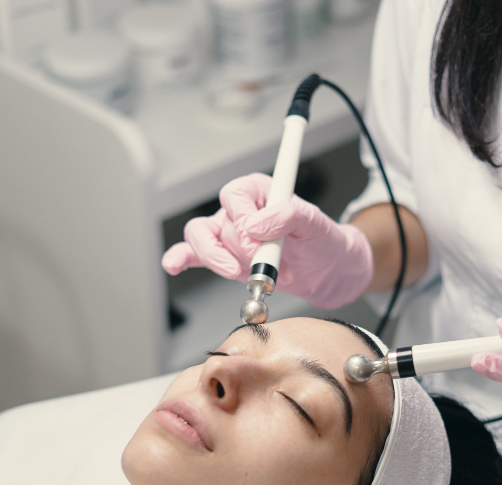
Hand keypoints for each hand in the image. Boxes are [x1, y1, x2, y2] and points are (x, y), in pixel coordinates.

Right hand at [161, 173, 372, 309]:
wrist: (326, 271)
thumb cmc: (322, 241)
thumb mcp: (315, 223)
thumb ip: (289, 215)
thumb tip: (256, 225)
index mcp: (259, 191)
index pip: (234, 196)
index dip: (242, 221)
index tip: (258, 241)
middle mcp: (240, 210)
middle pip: (220, 224)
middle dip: (242, 251)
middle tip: (266, 266)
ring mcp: (228, 235)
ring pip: (201, 240)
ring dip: (218, 261)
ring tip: (244, 275)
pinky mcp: (224, 257)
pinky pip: (192, 254)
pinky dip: (180, 258)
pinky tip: (174, 264)